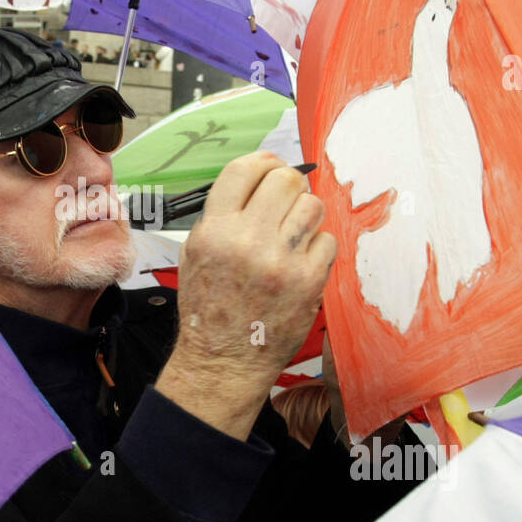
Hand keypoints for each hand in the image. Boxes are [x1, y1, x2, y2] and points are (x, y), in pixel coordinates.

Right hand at [155, 152, 337, 440]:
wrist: (224, 360)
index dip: (263, 162)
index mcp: (214, 231)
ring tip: (294, 234)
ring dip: (306, 214)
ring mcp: (281, 261)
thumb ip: (220, 215)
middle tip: (286, 202)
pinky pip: (327, 239)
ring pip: (312, 205)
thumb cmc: (209, 308)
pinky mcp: (308, 281)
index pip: (244, 169)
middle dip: (288, 186)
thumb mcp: (194, 253)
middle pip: (284, 180)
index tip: (271, 167)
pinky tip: (302, 261)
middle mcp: (247, 241)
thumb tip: (256, 180)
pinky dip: (318, 246)